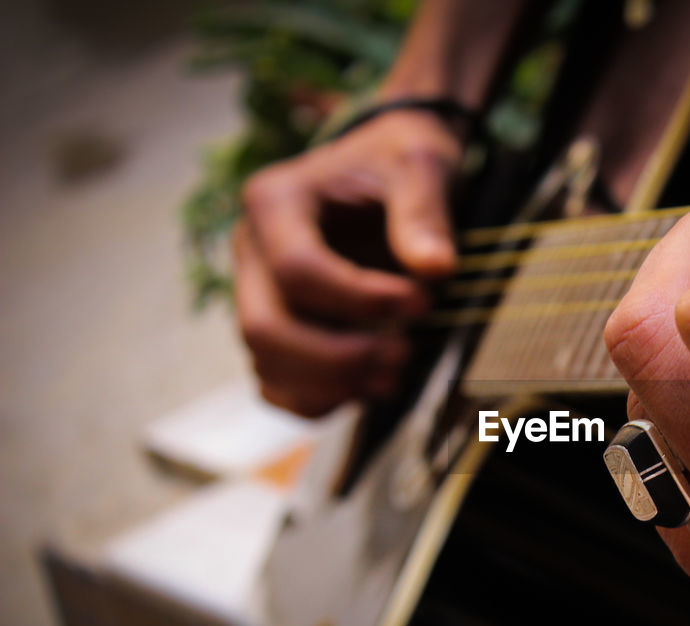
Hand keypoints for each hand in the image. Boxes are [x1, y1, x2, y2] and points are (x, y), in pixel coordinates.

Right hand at [235, 109, 461, 415]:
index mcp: (275, 201)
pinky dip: (318, 399)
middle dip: (337, 357)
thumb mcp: (419, 166)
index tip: (423, 301)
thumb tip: (436, 270)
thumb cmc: (400, 160)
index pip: (298, 271)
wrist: (389, 166)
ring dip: (330, 385)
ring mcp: (257, 292)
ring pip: (266, 363)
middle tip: (405, 356)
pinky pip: (276, 383)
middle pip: (265, 327)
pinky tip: (369, 389)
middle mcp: (251, 250)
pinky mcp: (277, 324)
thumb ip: (424, 213)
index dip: (360, 300)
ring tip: (395, 377)